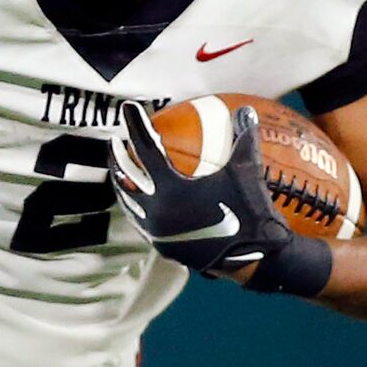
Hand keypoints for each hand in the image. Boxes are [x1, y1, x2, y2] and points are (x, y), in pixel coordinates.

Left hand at [109, 100, 297, 279]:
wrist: (252, 260)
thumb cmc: (250, 212)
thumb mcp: (248, 171)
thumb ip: (244, 138)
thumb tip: (246, 109)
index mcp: (170, 189)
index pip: (145, 148)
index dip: (136, 124)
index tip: (129, 107)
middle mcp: (155, 211)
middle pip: (125, 177)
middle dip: (117, 156)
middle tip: (115, 140)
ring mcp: (156, 232)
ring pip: (128, 203)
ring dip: (122, 183)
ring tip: (120, 171)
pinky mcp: (162, 246)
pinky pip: (141, 221)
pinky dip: (136, 207)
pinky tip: (139, 201)